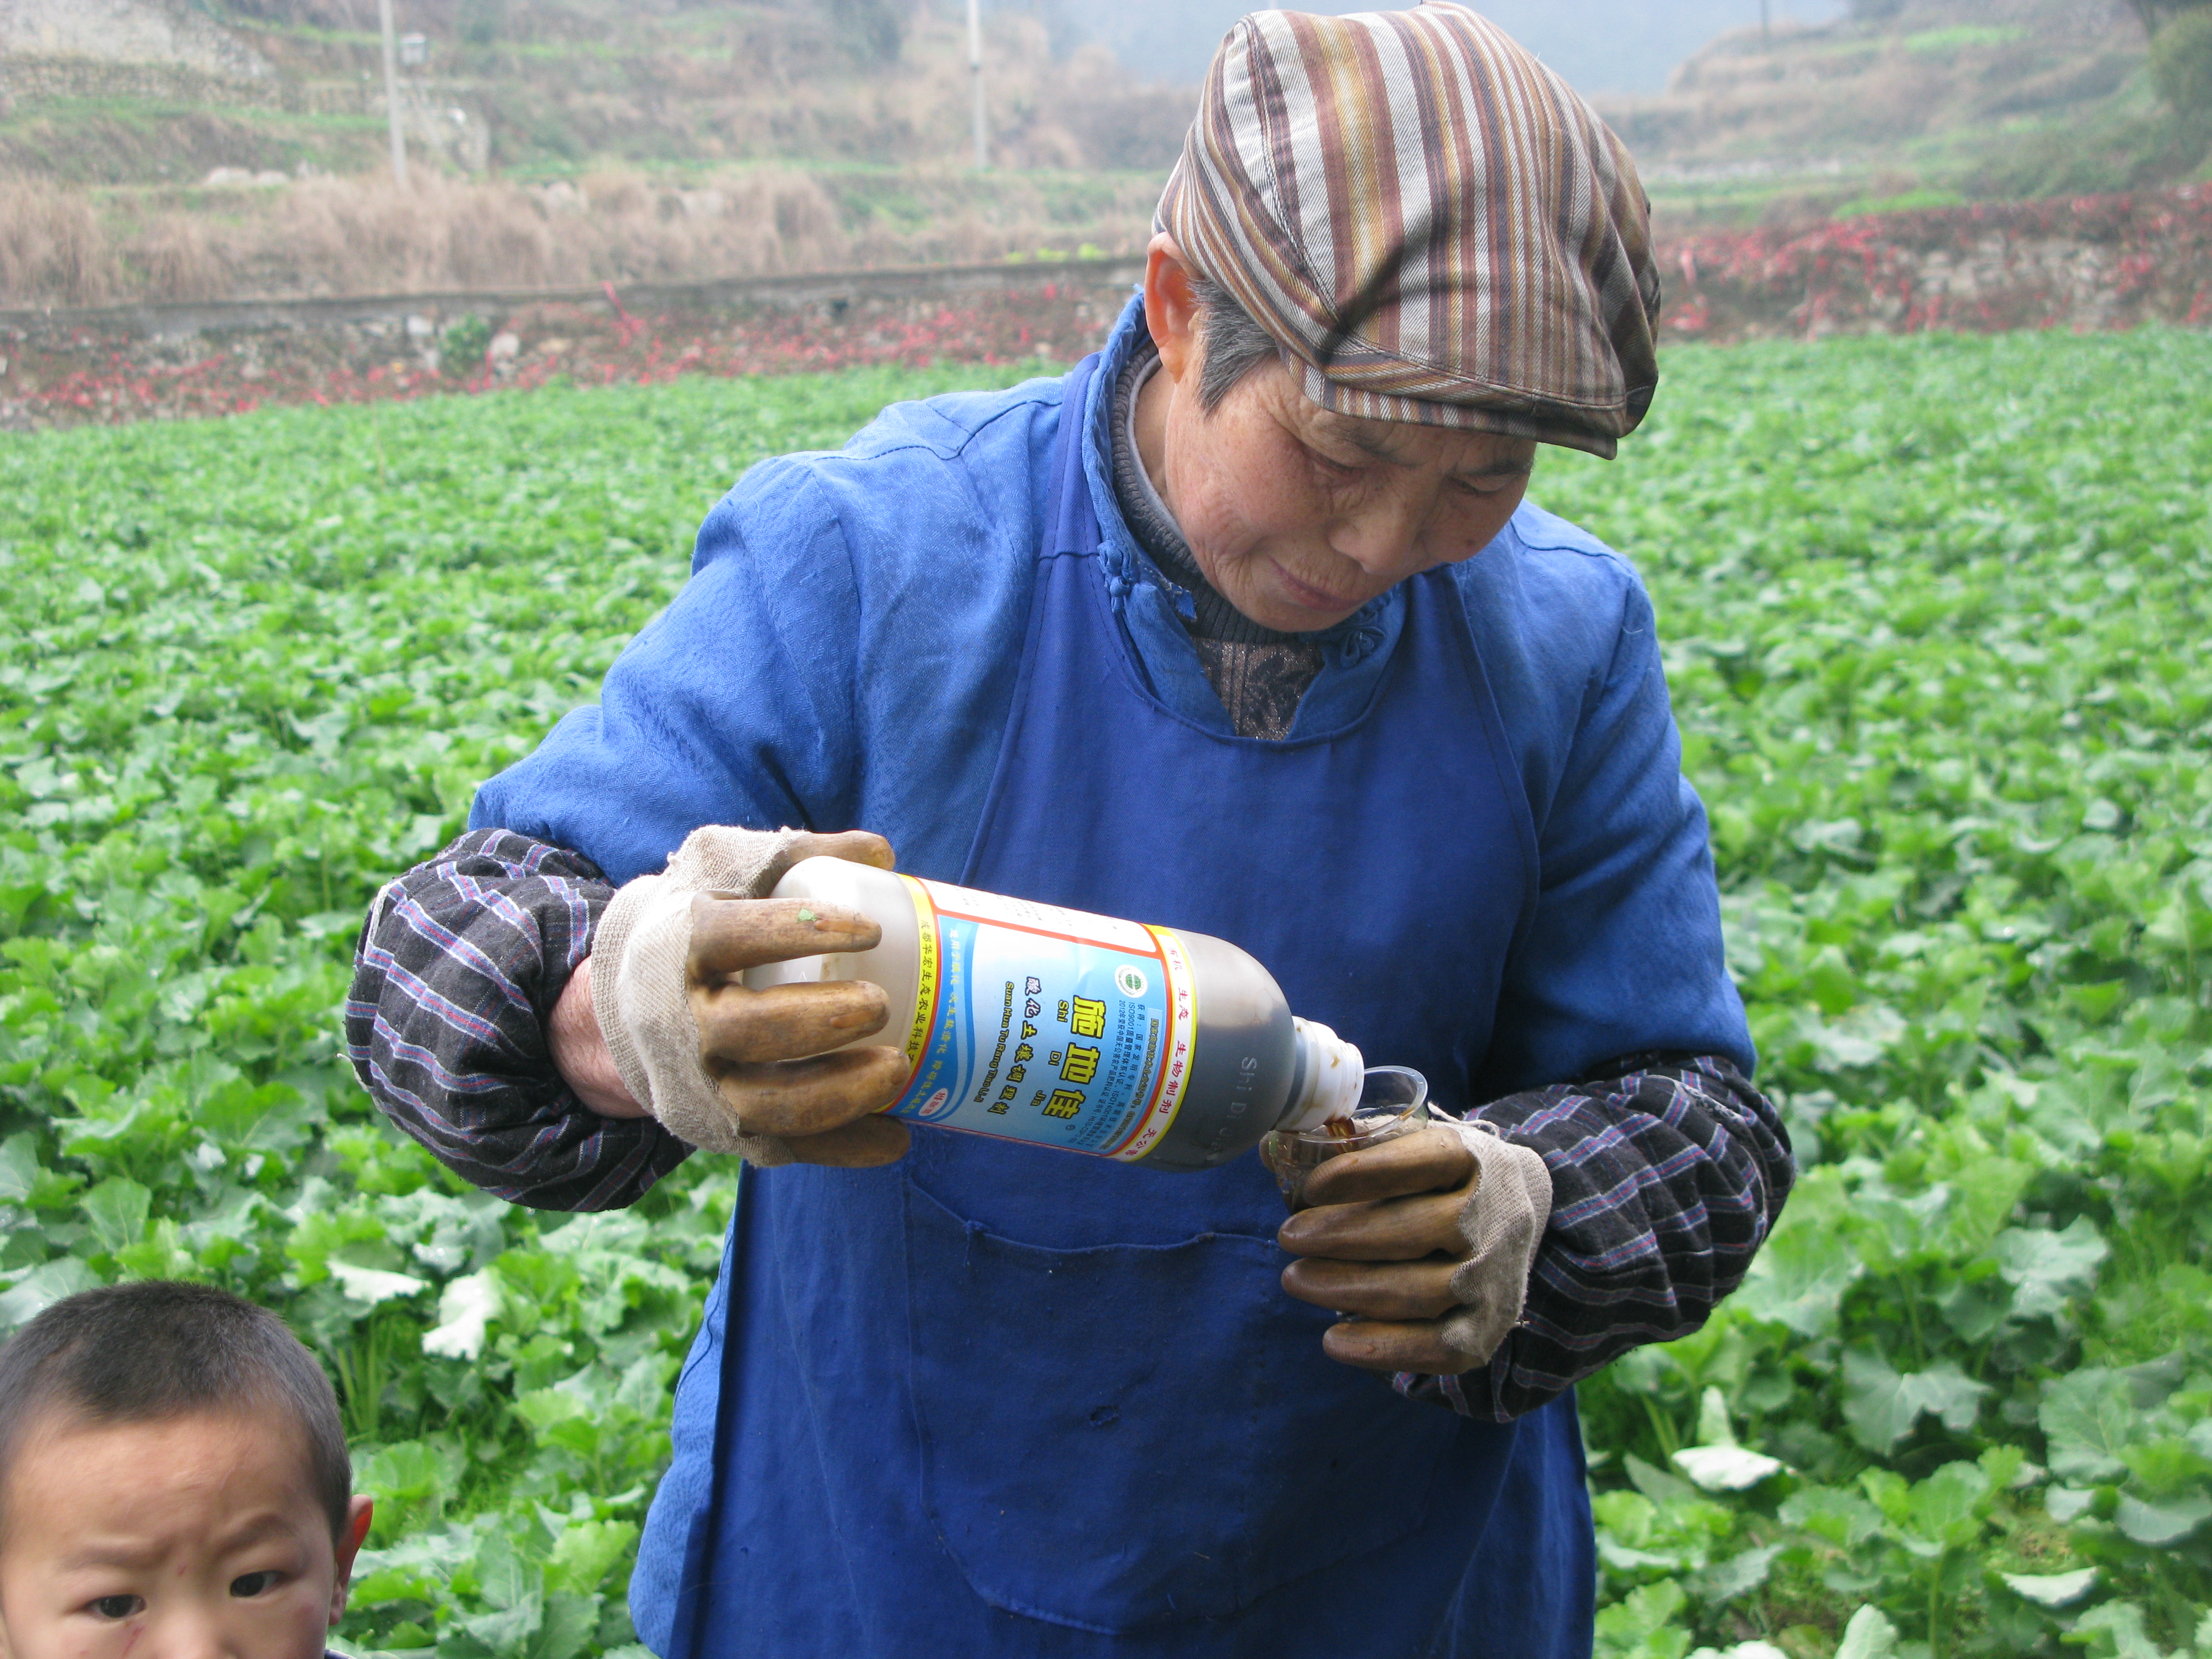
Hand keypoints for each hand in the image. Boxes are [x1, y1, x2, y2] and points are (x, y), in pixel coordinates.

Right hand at [684, 834, 911, 1166]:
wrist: (625, 1003)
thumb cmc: (696, 922)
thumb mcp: (722, 870)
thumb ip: (795, 852)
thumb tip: (882, 854)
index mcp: (679, 946)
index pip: (729, 936)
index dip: (798, 930)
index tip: (867, 927)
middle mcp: (677, 1022)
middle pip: (745, 1031)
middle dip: (820, 1023)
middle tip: (880, 1002)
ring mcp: (697, 1085)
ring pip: (763, 1105)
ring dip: (837, 1094)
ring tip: (898, 1068)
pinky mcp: (719, 1131)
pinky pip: (780, 1149)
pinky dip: (842, 1149)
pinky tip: (897, 1136)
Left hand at [1276, 1127, 1481, 1373]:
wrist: (1523, 1217)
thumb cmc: (1443, 1178)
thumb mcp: (1412, 1146)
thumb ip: (1349, 1146)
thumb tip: (1268, 1152)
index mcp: (1471, 1160)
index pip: (1424, 1160)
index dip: (1365, 1173)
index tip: (1311, 1187)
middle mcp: (1492, 1219)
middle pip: (1414, 1231)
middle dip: (1341, 1236)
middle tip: (1287, 1236)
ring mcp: (1492, 1278)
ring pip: (1421, 1292)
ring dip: (1349, 1289)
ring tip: (1296, 1278)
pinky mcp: (1487, 1330)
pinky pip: (1438, 1348)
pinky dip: (1383, 1349)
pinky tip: (1333, 1341)